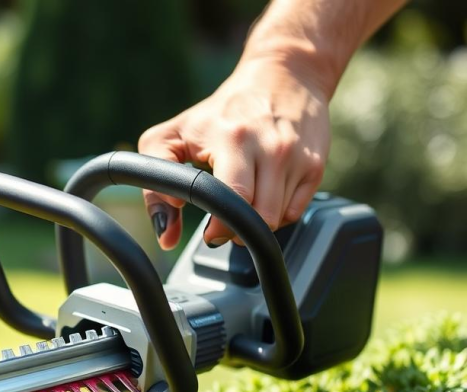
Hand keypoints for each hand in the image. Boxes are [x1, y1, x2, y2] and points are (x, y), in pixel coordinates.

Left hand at [139, 55, 330, 248]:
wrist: (284, 75)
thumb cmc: (219, 111)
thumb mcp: (172, 135)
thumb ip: (156, 183)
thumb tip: (164, 234)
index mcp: (233, 139)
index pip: (232, 202)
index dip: (218, 228)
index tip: (208, 232)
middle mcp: (271, 148)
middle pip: (259, 217)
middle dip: (235, 231)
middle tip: (220, 225)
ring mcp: (297, 158)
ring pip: (277, 219)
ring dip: (254, 226)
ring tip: (238, 208)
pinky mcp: (316, 166)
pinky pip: (294, 212)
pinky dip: (275, 216)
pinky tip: (260, 199)